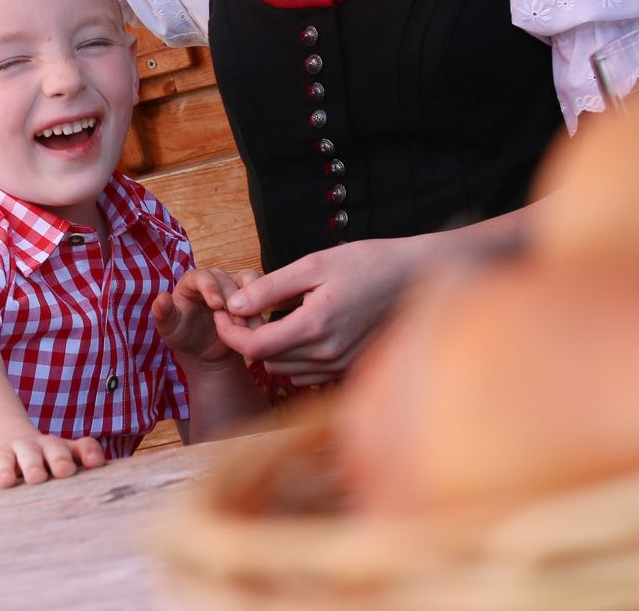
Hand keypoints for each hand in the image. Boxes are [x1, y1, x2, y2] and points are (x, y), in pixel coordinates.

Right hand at [0, 431, 107, 488]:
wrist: (5, 450)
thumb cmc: (41, 472)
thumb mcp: (57, 476)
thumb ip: (74, 491)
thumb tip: (91, 522)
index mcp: (68, 452)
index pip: (84, 446)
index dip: (90, 453)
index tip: (95, 464)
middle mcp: (47, 447)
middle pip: (56, 449)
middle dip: (61, 459)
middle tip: (65, 471)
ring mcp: (23, 449)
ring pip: (30, 453)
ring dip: (33, 464)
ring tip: (35, 478)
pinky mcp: (1, 456)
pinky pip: (3, 461)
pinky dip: (4, 470)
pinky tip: (6, 482)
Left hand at [152, 268, 254, 366]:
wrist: (205, 352)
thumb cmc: (184, 336)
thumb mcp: (170, 329)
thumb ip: (163, 314)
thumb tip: (162, 299)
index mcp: (192, 281)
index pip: (202, 277)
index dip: (211, 289)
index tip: (217, 306)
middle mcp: (214, 278)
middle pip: (227, 280)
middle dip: (232, 300)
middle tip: (236, 321)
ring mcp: (233, 285)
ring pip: (247, 282)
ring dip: (250, 301)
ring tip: (246, 324)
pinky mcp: (249, 295)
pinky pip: (260, 293)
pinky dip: (261, 308)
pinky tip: (258, 326)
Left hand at [219, 239, 417, 383]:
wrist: (414, 278)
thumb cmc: (366, 263)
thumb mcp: (314, 265)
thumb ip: (271, 287)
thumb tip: (234, 305)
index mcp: (314, 326)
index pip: (254, 347)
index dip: (230, 332)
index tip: (224, 313)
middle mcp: (327, 354)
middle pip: (267, 361)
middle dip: (251, 337)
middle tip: (251, 308)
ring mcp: (341, 365)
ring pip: (286, 370)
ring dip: (274, 349)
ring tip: (278, 316)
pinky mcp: (351, 368)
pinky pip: (309, 374)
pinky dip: (296, 358)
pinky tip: (303, 330)